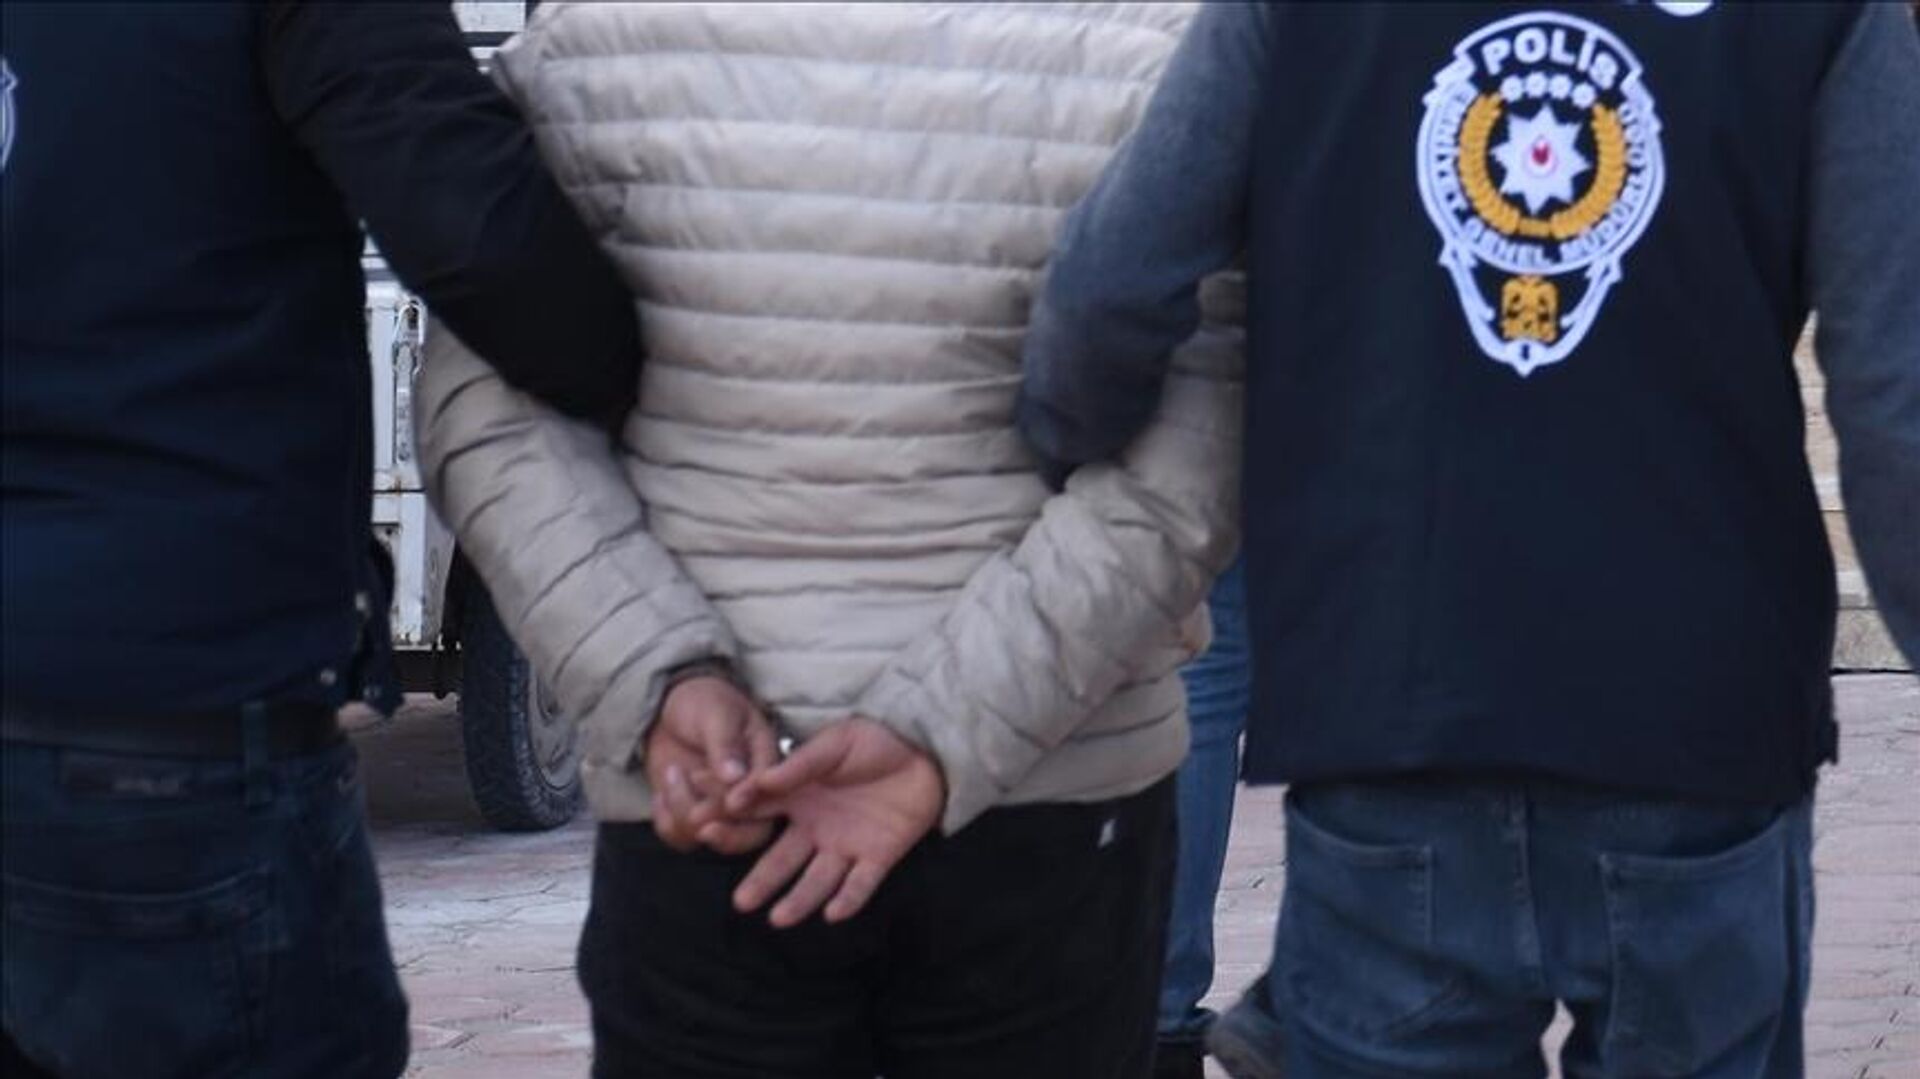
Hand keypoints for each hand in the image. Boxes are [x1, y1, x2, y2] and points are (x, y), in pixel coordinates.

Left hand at [645, 675, 778, 853]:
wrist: (669, 708)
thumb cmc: (703, 702)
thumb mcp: (716, 713)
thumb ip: (724, 743)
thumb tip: (734, 776)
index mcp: (766, 764)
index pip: (768, 795)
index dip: (748, 801)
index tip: (729, 800)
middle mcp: (749, 793)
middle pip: (751, 834)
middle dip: (720, 825)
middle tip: (694, 807)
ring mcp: (720, 809)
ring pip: (710, 835)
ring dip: (683, 807)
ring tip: (673, 773)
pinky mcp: (693, 817)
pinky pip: (681, 838)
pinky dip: (665, 820)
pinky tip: (661, 794)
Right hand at [722, 718, 945, 927]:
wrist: (924, 752)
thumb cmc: (872, 742)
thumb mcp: (834, 744)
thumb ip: (801, 764)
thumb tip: (760, 780)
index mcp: (798, 798)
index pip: (758, 815)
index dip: (733, 824)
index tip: (706, 830)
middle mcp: (815, 828)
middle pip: (782, 860)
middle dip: (762, 881)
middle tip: (740, 903)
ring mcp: (846, 845)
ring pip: (817, 880)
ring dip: (800, 900)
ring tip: (778, 919)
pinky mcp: (878, 857)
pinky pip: (861, 883)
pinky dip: (848, 899)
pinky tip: (833, 913)